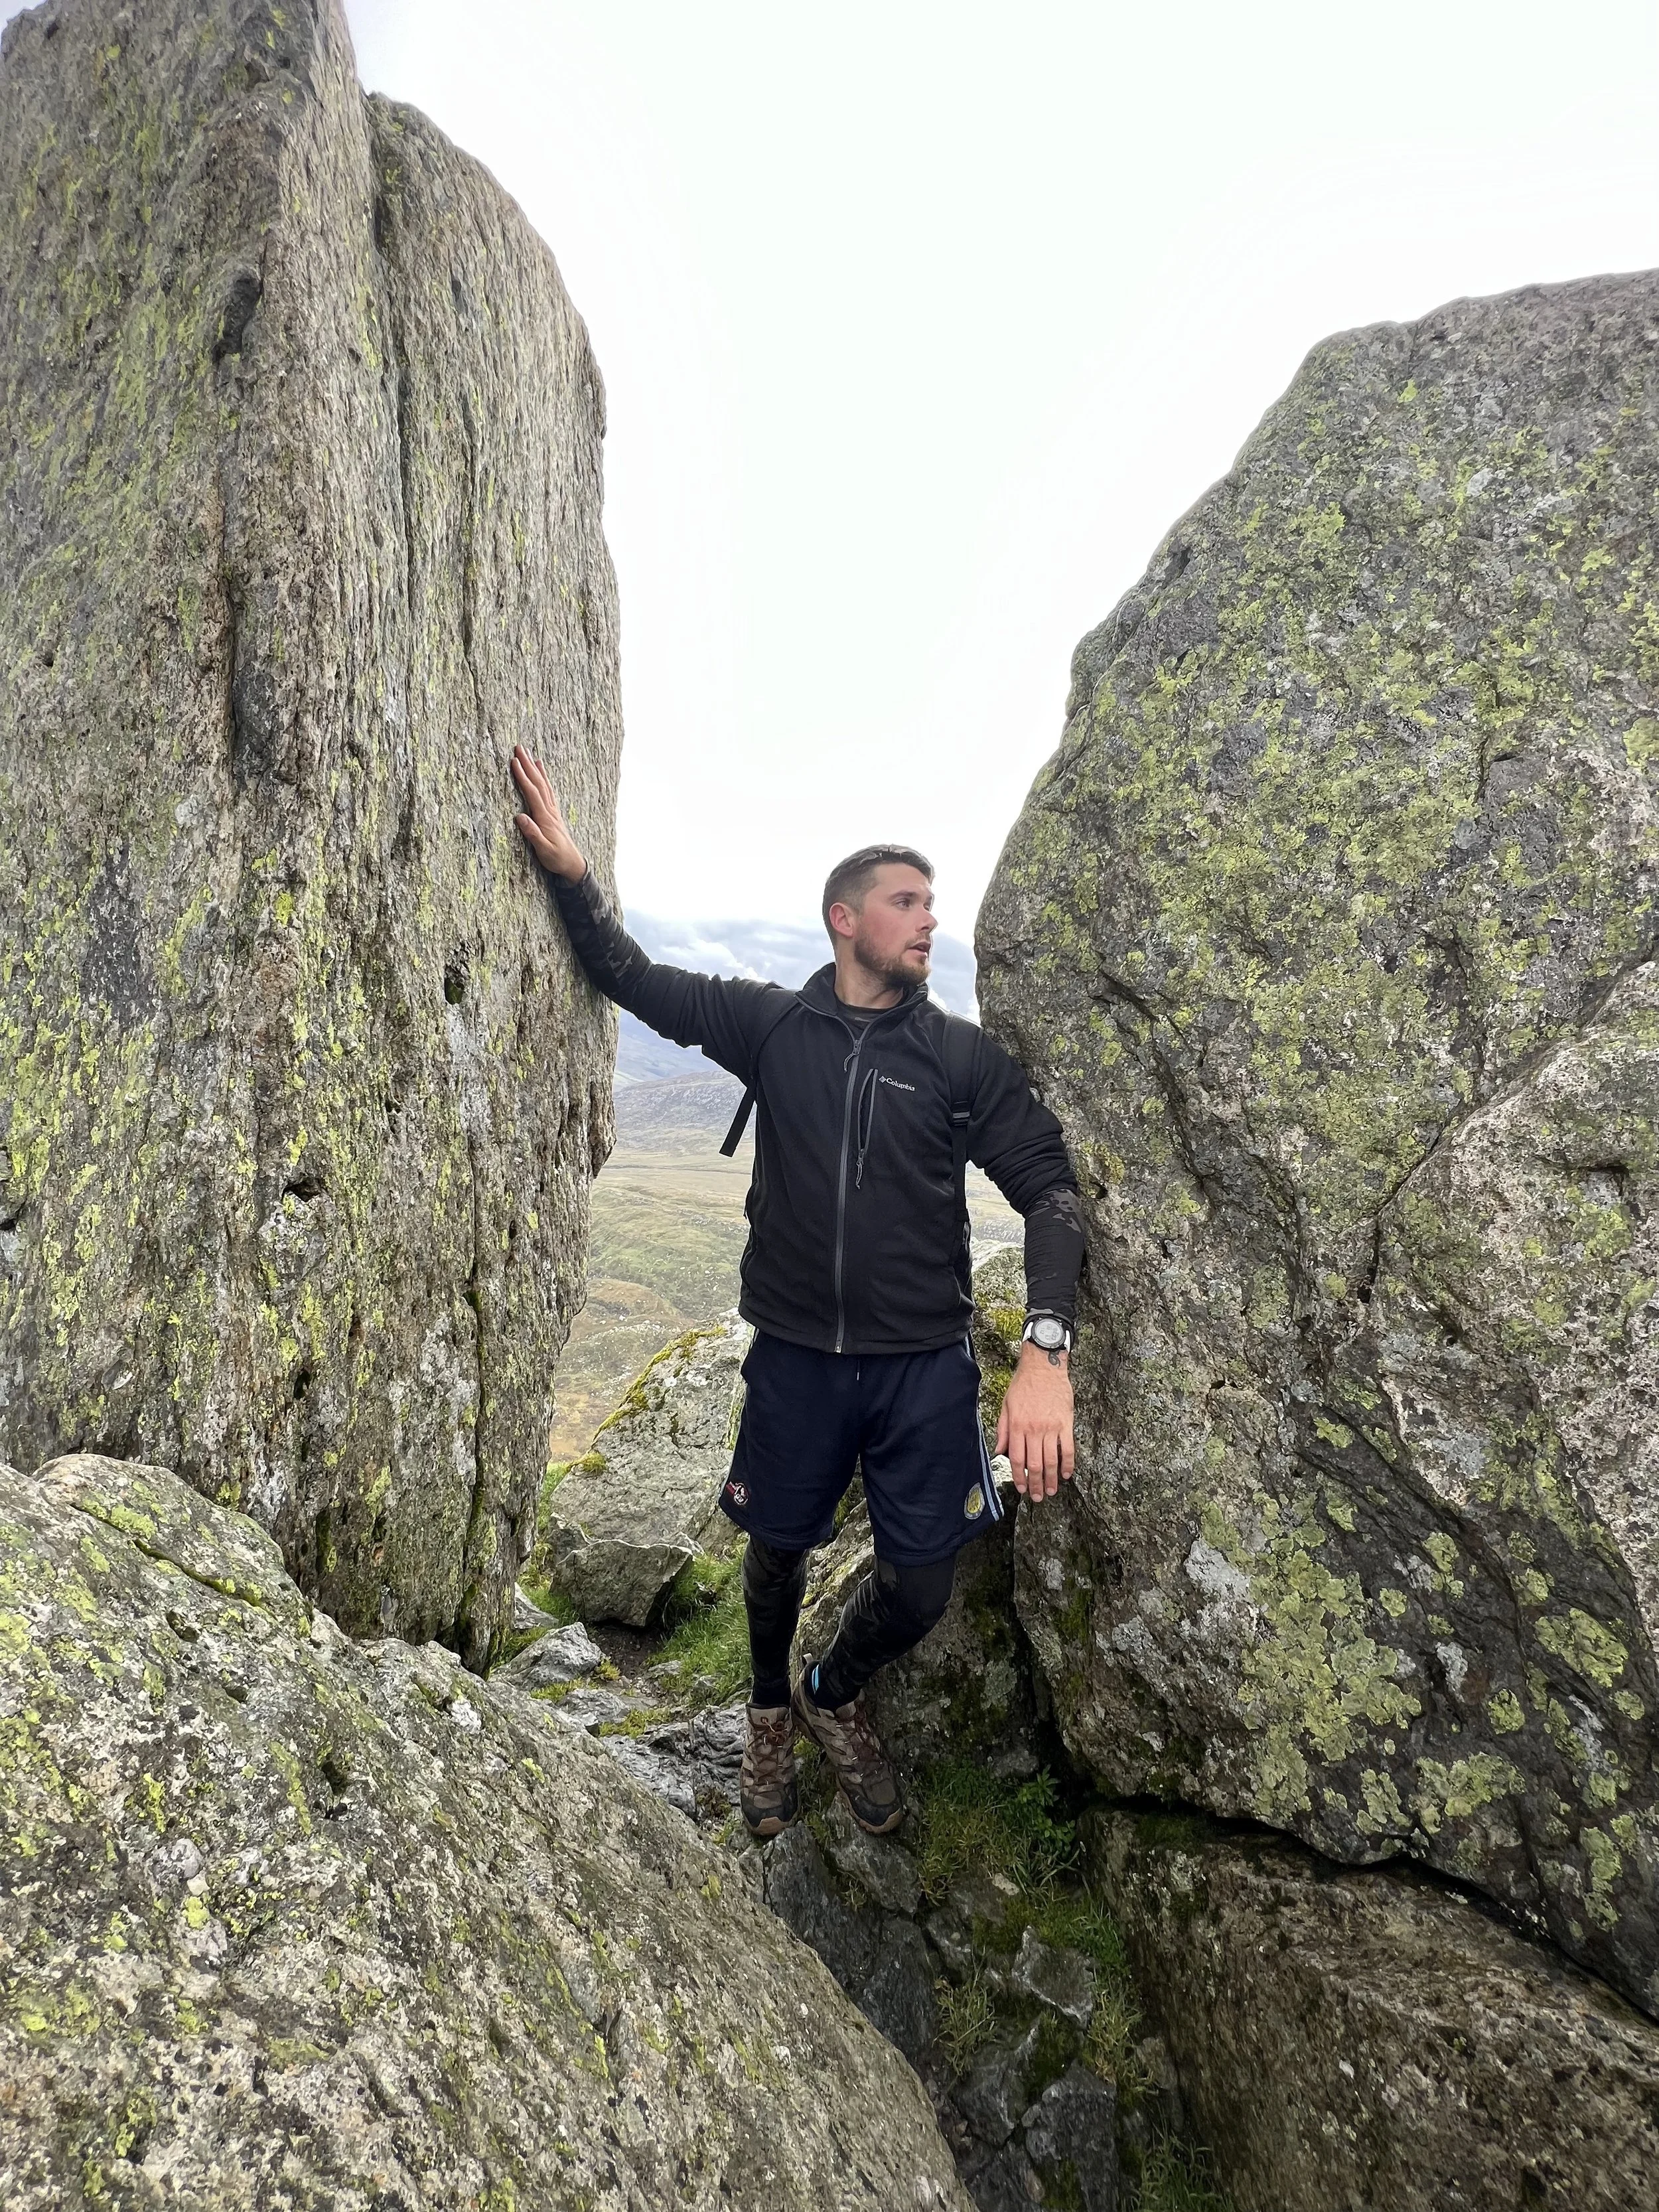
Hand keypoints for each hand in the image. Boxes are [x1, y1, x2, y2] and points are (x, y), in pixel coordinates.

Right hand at [511, 746, 586, 881]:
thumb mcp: (543, 850)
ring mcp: (553, 810)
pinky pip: (548, 790)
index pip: (532, 793)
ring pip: (544, 784)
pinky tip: (541, 771)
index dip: (523, 776)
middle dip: (528, 765)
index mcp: (545, 818)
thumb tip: (519, 817)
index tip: (514, 762)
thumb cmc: (556, 858)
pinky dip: (544, 778)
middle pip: (538, 783)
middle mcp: (550, 810)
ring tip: (529, 753)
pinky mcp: (554, 813)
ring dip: (536, 768)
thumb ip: (532, 834)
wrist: (573, 863)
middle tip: (519, 748)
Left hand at [996, 1341, 1074, 1502]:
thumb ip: (1002, 1429)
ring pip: (1052, 1459)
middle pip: (1035, 1464)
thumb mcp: (1006, 1405)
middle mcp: (1034, 1429)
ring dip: (1052, 1478)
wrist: (1043, 1365)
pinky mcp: (1066, 1423)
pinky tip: (1066, 1474)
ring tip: (1051, 1491)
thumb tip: (999, 1451)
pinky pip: (1068, 1448)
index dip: (1019, 1477)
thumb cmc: (1023, 1385)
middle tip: (1038, 1497)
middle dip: (1036, 1483)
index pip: (1017, 1458)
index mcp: (1017, 1426)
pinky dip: (1068, 1463)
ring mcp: (1052, 1427)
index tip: (1022, 1488)